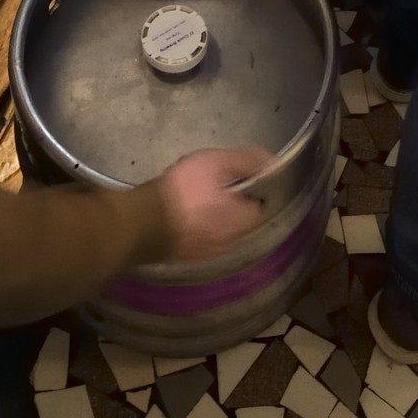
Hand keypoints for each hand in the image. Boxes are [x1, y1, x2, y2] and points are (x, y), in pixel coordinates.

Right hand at [157, 148, 274, 260]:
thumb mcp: (217, 163)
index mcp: (244, 220)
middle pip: (235, 213)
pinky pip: (196, 233)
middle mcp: (231, 242)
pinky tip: (176, 207)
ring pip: (214, 224)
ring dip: (206, 208)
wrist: (145, 221)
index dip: (248, 184)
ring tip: (188, 191)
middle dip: (224, 195)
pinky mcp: (186, 256)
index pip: (258, 201)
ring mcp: (207, 253)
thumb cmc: (185, 191)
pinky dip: (191, 221)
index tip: (231, 173)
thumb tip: (271, 162)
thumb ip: (247, 161)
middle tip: (206, 179)